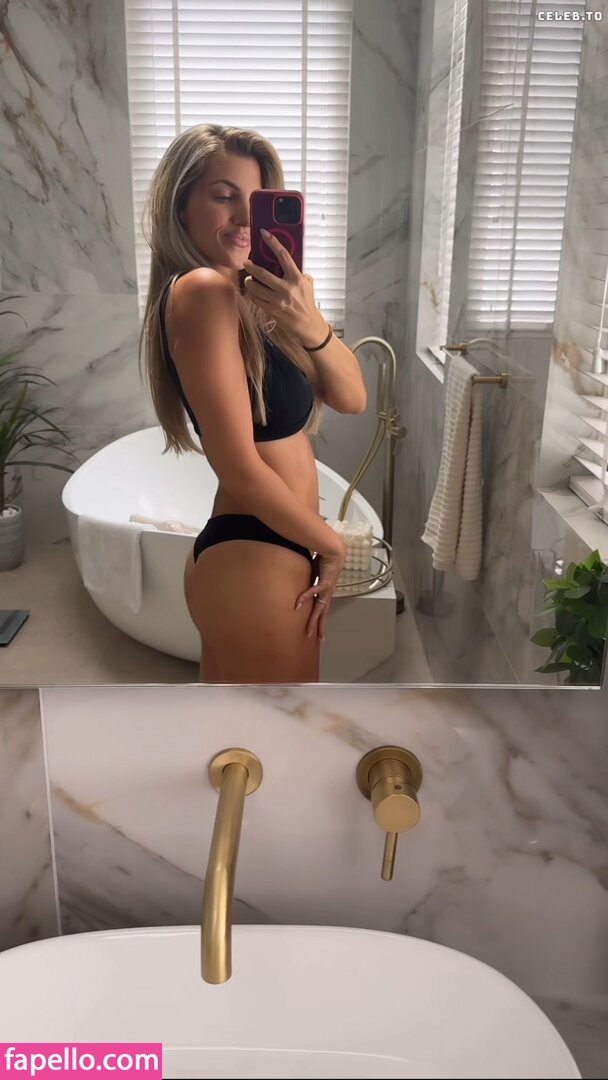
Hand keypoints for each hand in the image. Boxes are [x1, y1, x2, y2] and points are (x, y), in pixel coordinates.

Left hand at [243, 230, 327, 344]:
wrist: (308, 325)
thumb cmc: (307, 302)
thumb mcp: (307, 284)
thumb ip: (298, 273)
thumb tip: (285, 261)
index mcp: (297, 278)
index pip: (283, 256)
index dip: (273, 243)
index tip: (264, 234)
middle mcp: (287, 289)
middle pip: (263, 273)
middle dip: (251, 267)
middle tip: (246, 263)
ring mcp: (278, 301)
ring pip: (255, 288)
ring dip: (249, 282)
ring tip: (249, 280)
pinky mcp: (272, 311)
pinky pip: (256, 299)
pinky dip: (252, 294)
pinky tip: (253, 292)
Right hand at [294, 545, 345, 640]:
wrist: (333, 551)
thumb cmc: (324, 560)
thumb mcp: (314, 573)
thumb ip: (309, 579)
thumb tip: (300, 581)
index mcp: (326, 592)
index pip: (322, 609)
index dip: (320, 619)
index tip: (319, 630)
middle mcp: (328, 593)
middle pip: (323, 613)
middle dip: (320, 626)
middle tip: (318, 638)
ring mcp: (327, 589)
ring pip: (320, 608)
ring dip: (314, 620)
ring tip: (309, 630)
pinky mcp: (325, 582)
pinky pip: (313, 592)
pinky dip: (305, 598)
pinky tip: (298, 605)